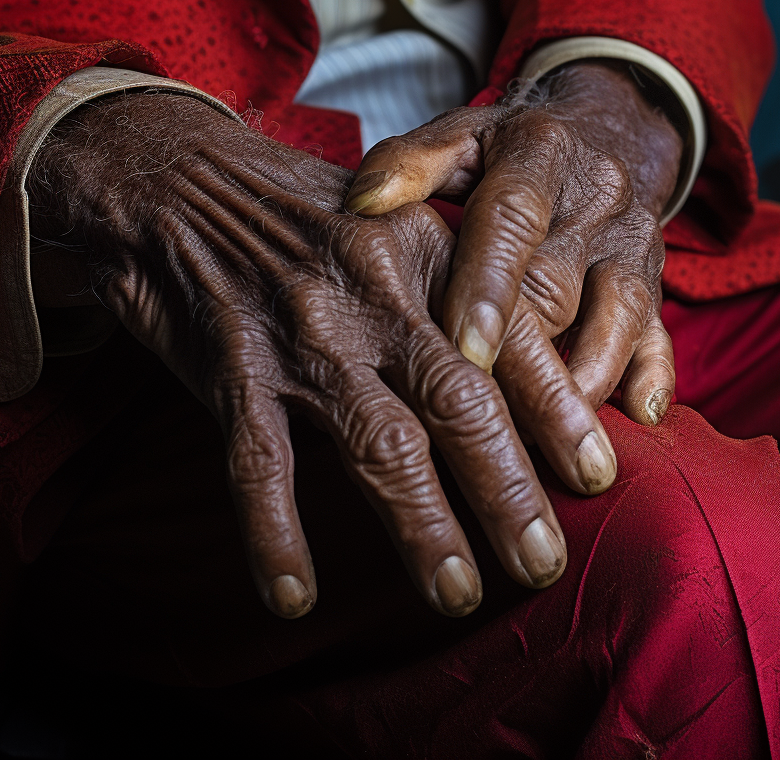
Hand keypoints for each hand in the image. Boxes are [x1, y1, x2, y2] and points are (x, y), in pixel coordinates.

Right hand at [28, 93, 570, 619]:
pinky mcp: (232, 366)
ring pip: (376, 442)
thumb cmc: (304, 215)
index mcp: (425, 254)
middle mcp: (374, 295)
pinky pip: (258, 462)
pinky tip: (295, 595)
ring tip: (455, 593)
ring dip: (420, 525)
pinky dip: (276, 533)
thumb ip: (452, 290)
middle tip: (540, 563)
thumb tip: (530, 371)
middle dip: (506, 489)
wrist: (181, 184)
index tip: (598, 475)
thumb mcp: (391, 225)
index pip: (508, 338)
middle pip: (458, 401)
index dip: (557, 409)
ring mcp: (303, 334)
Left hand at [345, 61, 682, 490]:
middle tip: (482, 434)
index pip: (511, 222)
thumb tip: (359, 205)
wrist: (607, 125)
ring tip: (548, 451)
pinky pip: (662, 331)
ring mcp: (632, 242)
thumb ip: (410, 163)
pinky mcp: (656, 277)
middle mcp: (593, 197)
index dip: (488, 286)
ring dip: (582, 385)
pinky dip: (652, 377)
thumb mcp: (461, 135)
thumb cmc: (509, 146)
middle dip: (523, 361)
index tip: (465, 353)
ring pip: (616, 318)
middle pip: (558, 287)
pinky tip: (636, 419)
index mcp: (537, 155)